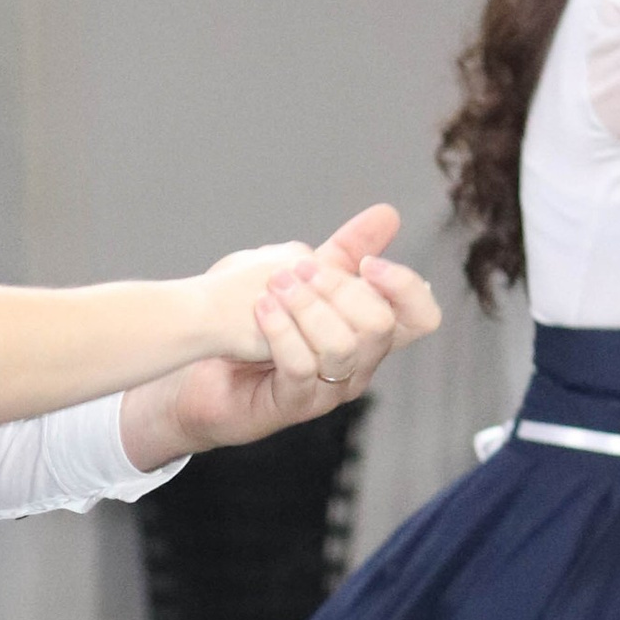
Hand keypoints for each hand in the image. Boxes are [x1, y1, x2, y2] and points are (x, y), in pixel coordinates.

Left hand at [130, 208, 439, 464]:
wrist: (198, 370)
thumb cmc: (253, 325)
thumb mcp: (302, 278)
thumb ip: (345, 252)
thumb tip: (388, 214)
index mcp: (368, 333)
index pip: (421, 317)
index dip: (404, 287)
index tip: (366, 263)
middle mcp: (357, 365)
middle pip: (380, 326)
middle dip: (337, 288)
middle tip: (296, 270)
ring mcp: (327, 391)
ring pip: (342, 346)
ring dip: (306, 307)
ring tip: (274, 287)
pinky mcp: (293, 405)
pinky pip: (302, 367)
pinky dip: (282, 332)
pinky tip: (261, 309)